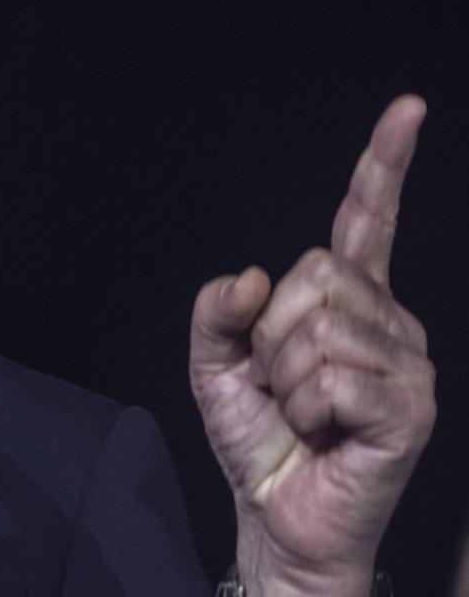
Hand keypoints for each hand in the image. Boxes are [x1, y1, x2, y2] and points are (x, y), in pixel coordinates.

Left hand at [189, 95, 435, 596]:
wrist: (276, 514)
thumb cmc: (259, 436)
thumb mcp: (214, 363)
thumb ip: (217, 310)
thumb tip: (250, 277)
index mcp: (346, 300)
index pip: (364, 220)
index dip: (384, 164)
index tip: (409, 108)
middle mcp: (388, 320)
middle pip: (313, 273)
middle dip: (270, 330)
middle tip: (279, 380)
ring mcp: (406, 363)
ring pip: (317, 326)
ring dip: (284, 376)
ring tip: (302, 411)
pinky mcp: (409, 407)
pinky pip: (332, 375)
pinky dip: (304, 405)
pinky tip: (322, 430)